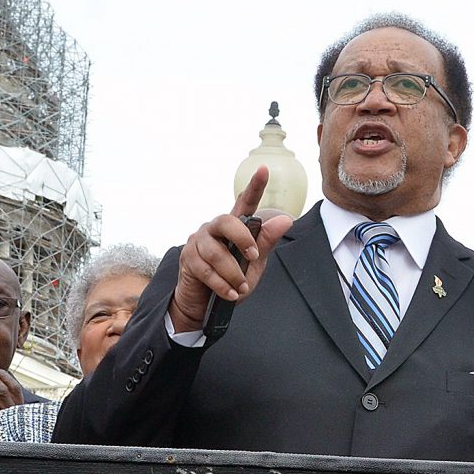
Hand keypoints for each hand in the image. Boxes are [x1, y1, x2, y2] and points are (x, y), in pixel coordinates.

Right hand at [169, 166, 293, 332]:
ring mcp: (198, 241)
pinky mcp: (187, 258)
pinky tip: (230, 294)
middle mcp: (214, 228)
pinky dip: (222, 285)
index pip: (245, 202)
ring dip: (233, 273)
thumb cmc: (231, 280)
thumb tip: (285, 220)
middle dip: (242, 239)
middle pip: (227, 221)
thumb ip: (265, 242)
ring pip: (217, 252)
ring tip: (241, 288)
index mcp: (233, 227)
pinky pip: (207, 270)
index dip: (255, 186)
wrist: (204, 303)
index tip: (264, 170)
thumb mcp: (254, 264)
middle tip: (253, 256)